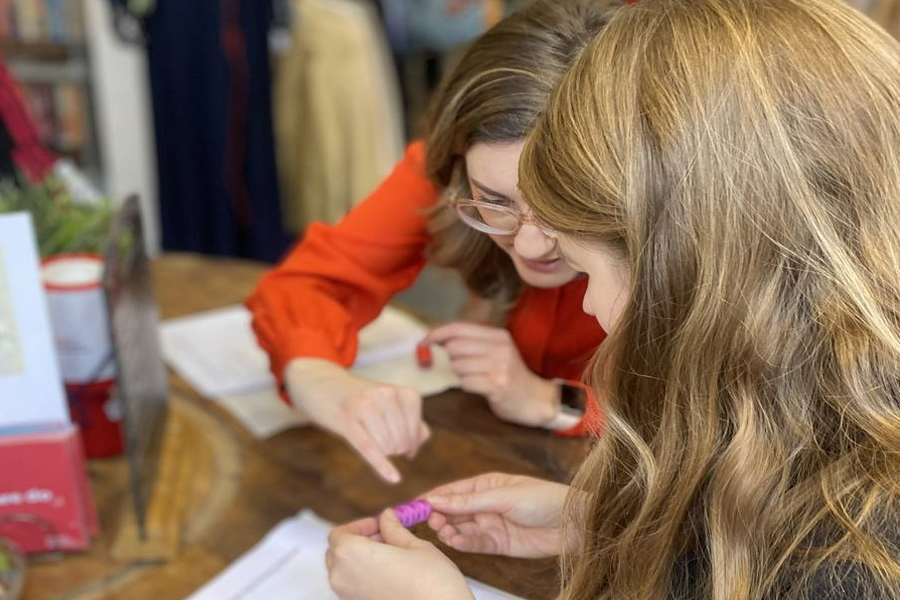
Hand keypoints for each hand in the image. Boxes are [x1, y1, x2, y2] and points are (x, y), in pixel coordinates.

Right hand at [284, 358, 430, 483]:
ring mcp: (366, 406)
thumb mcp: (388, 403)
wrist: (322, 384)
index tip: (400, 441)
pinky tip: (394, 478)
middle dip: (394, 449)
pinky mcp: (347, 420)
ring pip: (386, 446)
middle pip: (401, 442)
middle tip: (379, 438)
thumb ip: (410, 419)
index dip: (410, 443)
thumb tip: (422, 438)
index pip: (417, 431)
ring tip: (369, 437)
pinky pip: (369, 448)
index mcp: (401, 392)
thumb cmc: (360, 399)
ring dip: (381, 451)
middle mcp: (387, 395)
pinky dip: (382, 466)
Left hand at [327, 509, 473, 599]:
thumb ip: (394, 529)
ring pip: (344, 572)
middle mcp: (342, 577)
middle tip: (386, 536)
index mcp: (351, 554)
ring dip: (361, 559)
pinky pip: (354, 588)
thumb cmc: (431, 582)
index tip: (379, 524)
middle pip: (337, 553)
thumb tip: (387, 517)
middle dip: (359, 541)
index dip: (359, 526)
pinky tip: (390, 574)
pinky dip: (365, 577)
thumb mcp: (415, 546)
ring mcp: (349, 597)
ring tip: (391, 555)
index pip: (339, 534)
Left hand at [422, 322, 559, 426]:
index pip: (459, 327)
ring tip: (476, 377)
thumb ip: (471, 342)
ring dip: (460, 374)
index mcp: (498, 335)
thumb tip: (437, 339)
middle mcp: (499, 347)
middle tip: (464, 367)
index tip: (424, 341)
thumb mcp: (497, 351)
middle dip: (452, 359)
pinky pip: (466, 383)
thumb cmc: (510, 375)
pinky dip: (467, 386)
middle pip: (455, 347)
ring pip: (458, 366)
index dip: (438, 333)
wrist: (535, 399)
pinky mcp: (497, 385)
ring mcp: (499, 367)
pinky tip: (479, 387)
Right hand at [425, 472, 573, 557]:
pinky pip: (474, 544)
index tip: (414, 505)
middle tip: (429, 521)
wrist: (573, 524)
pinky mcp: (498, 544)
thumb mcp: (503, 495)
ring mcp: (491, 525)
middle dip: (439, 516)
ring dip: (449, 530)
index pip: (452, 491)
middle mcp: (485, 505)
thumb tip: (436, 499)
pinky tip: (455, 542)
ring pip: (461, 529)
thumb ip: (469, 501)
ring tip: (443, 531)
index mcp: (486, 485)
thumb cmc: (544, 499)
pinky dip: (463, 544)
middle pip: (453, 512)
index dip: (433, 498)